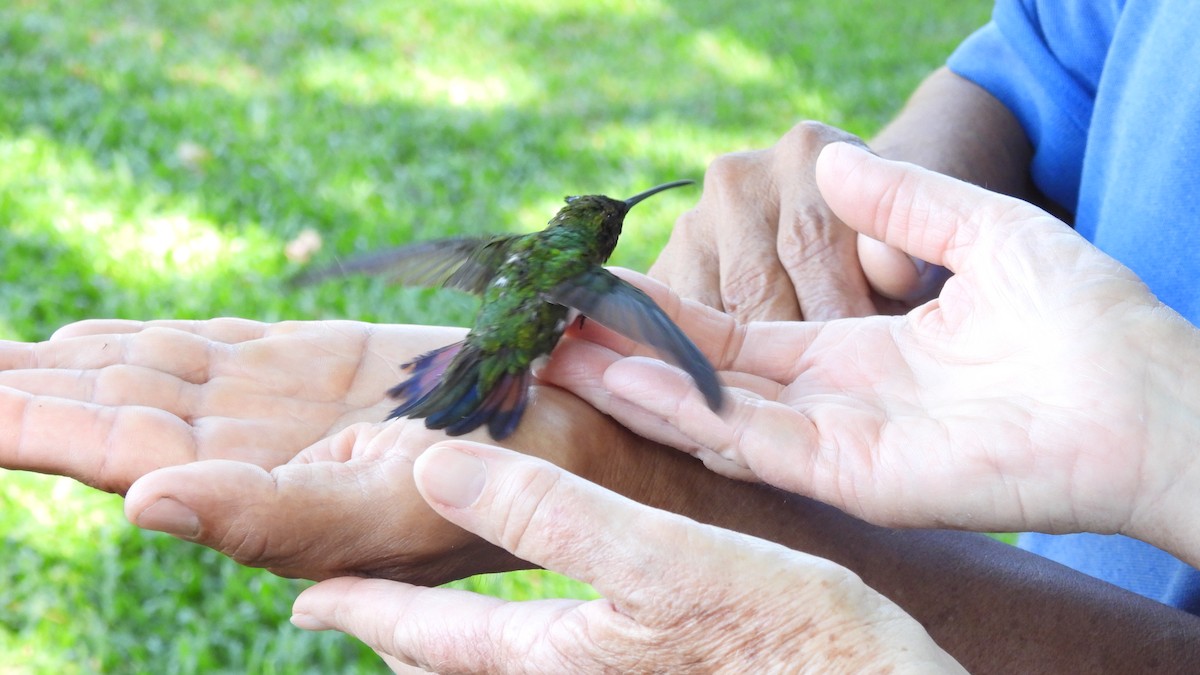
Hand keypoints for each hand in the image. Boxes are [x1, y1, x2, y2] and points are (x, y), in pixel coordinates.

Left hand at [0, 319, 627, 582]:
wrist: (571, 437)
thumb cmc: (494, 490)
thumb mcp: (383, 513)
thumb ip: (267, 517)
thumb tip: (140, 502)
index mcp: (252, 496)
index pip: (112, 452)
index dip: (29, 427)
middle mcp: (247, 452)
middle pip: (105, 408)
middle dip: (22, 392)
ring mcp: (272, 402)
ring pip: (142, 371)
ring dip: (58, 361)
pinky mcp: (306, 362)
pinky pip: (203, 345)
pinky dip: (137, 340)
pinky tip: (84, 341)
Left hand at [292, 441, 964, 673]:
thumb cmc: (784, 639)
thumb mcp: (661, 560)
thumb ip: (546, 516)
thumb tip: (437, 470)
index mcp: (557, 658)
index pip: (425, 636)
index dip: (360, 609)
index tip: (303, 596)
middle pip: (453, 662)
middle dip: (396, 631)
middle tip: (351, 602)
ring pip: (500, 667)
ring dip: (447, 638)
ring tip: (421, 615)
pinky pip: (550, 664)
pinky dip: (510, 639)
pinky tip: (539, 623)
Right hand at [542, 143, 1199, 561]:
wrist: (1152, 391)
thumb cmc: (1084, 316)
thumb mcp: (981, 231)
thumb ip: (902, 200)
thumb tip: (830, 156)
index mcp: (856, 352)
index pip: (737, 331)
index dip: (668, 310)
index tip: (602, 283)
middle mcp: (833, 403)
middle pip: (704, 376)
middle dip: (626, 351)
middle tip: (547, 326)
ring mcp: (838, 443)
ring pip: (711, 413)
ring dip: (632, 385)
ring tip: (556, 355)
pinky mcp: (855, 475)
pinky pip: (754, 442)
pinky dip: (685, 412)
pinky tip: (625, 380)